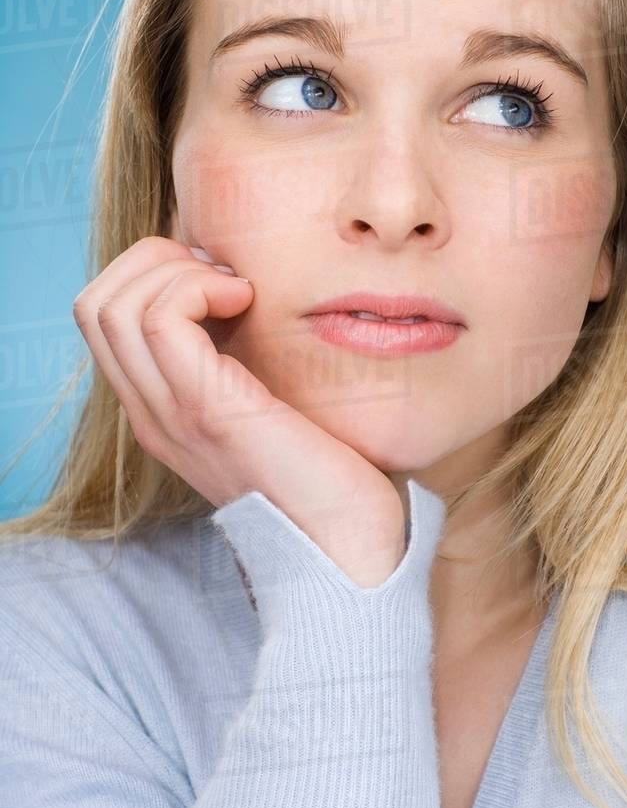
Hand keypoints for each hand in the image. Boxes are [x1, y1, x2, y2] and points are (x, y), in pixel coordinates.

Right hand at [72, 236, 405, 586]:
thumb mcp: (271, 406)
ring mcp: (172, 414)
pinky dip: (197, 287)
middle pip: (95, 304)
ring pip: (114, 306)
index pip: (103, 319)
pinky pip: (161, 321)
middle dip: (153, 260)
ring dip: (175, 270)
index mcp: (161, 410)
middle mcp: (152, 413)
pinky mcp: (209, 410)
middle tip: (222, 274)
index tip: (220, 276)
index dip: (151, 273)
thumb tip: (252, 293)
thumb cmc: (329, 472)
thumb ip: (245, 364)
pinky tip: (246, 300)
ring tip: (236, 288)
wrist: (350, 547)